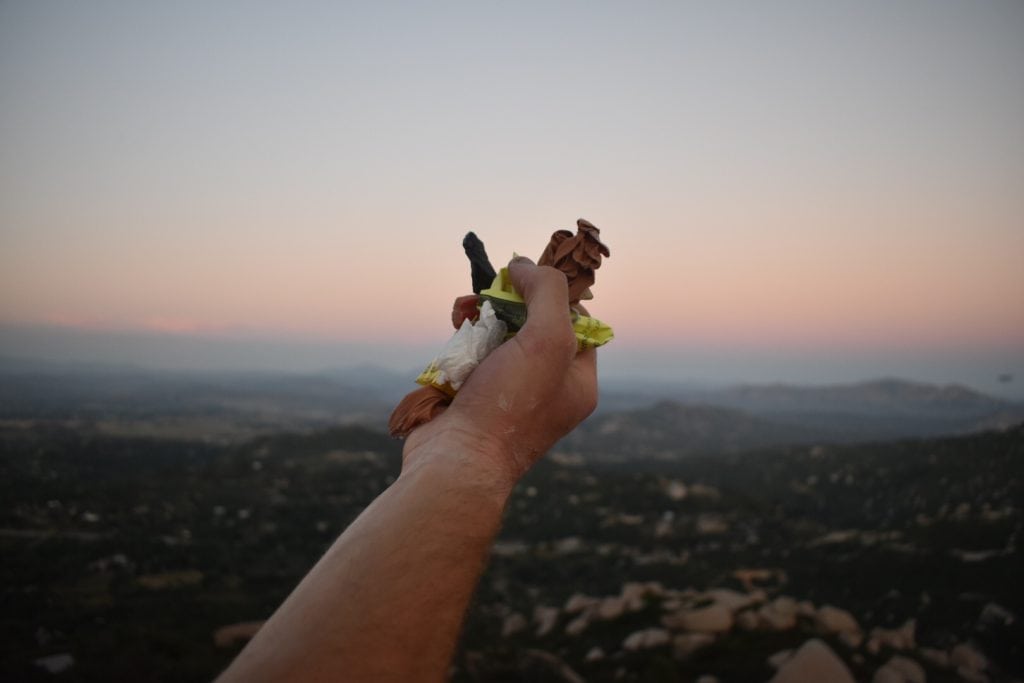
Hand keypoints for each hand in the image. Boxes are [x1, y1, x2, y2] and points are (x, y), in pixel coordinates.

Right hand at [402, 257, 597, 489]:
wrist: (455, 461)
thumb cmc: (509, 406)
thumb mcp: (548, 340)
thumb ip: (547, 293)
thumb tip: (523, 264)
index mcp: (577, 381)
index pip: (576, 322)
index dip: (552, 295)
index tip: (526, 278)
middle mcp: (546, 388)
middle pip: (531, 324)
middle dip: (507, 302)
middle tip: (487, 291)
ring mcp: (506, 393)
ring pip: (495, 335)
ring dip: (478, 315)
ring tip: (462, 311)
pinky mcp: (471, 395)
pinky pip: (469, 353)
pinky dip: (459, 337)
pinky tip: (451, 330)